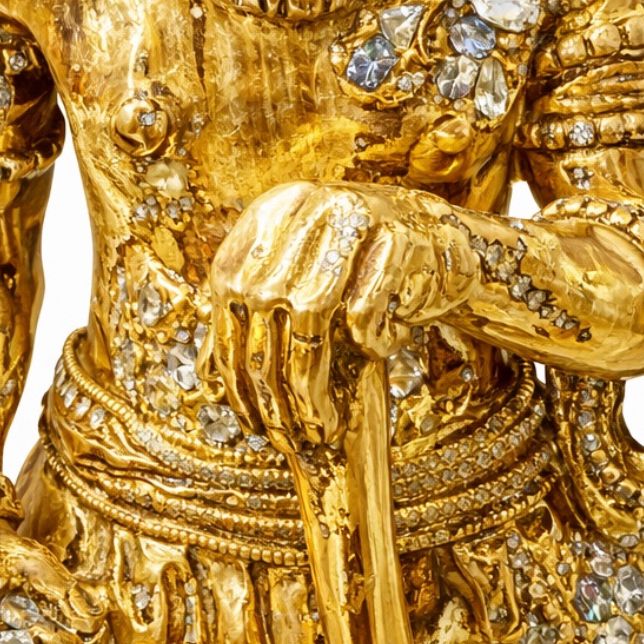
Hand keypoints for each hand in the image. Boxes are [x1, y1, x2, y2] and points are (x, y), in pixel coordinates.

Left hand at [200, 180, 459, 450]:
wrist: (438, 242)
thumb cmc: (359, 275)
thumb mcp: (300, 285)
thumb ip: (253, 320)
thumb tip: (205, 377)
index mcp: (270, 213)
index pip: (229, 295)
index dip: (235, 366)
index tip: (251, 423)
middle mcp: (305, 206)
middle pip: (266, 308)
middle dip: (274, 388)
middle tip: (289, 438)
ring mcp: (354, 214)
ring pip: (311, 312)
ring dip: (313, 384)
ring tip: (323, 425)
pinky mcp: (400, 235)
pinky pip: (366, 308)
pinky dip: (369, 342)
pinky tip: (377, 351)